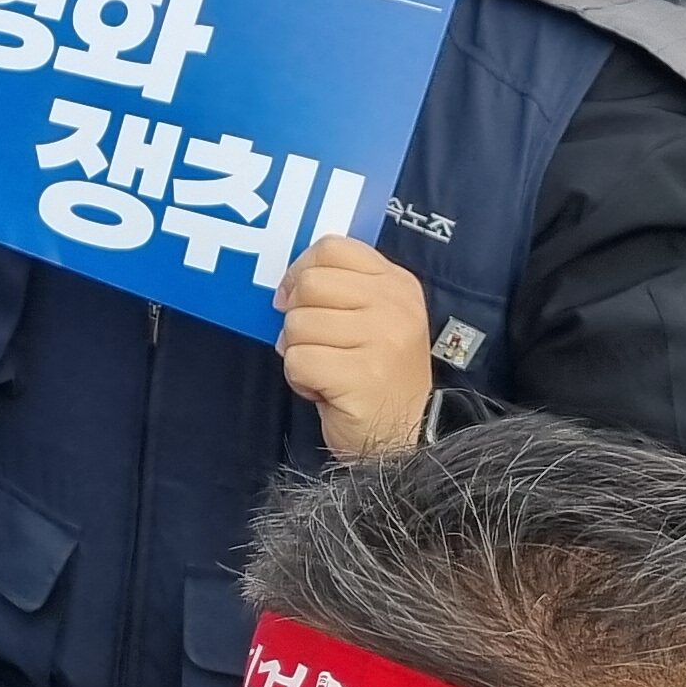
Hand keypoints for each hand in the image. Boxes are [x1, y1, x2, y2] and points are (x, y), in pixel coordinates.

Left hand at [275, 235, 434, 459]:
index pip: (332, 248)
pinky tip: (324, 390)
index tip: (297, 299)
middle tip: (318, 346)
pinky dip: (300, 378)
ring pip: (298, 323)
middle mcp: (395, 306)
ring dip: (299, 352)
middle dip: (298, 317)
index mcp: (397, 284)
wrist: (401, 438)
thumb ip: (337, 290)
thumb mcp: (369, 318)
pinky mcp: (364, 375)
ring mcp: (383, 339)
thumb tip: (284, 288)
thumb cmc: (374, 376)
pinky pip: (299, 360)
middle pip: (310, 283)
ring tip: (327, 371)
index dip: (301, 270)